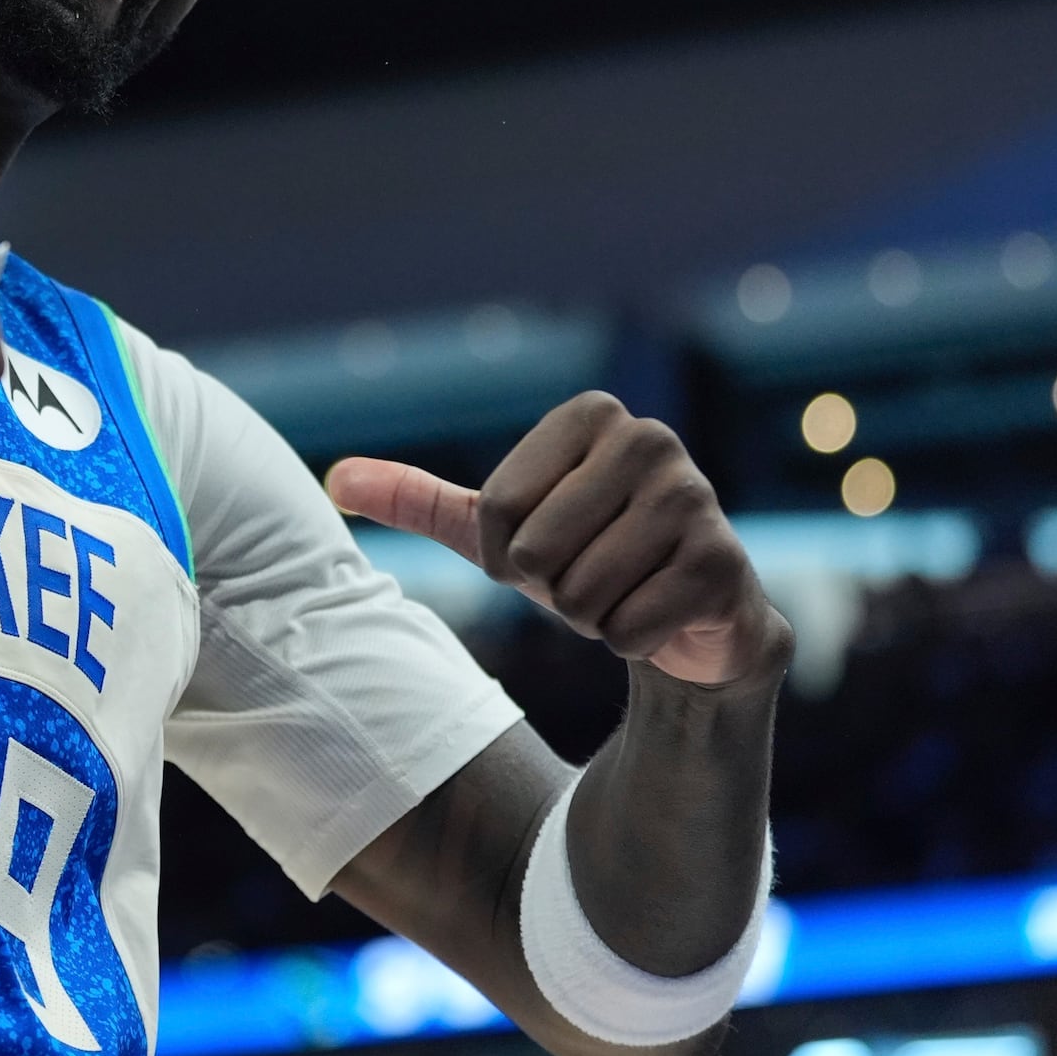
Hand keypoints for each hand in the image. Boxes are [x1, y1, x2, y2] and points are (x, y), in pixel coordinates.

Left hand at [326, 393, 789, 686]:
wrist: (684, 617)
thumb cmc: (582, 556)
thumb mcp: (496, 529)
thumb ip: (418, 499)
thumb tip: (333, 480)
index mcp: (592, 415)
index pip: (496, 510)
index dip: (506, 552)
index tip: (545, 546)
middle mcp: (651, 439)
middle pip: (535, 552)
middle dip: (549, 588)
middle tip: (588, 575)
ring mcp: (696, 497)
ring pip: (581, 595)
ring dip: (589, 616)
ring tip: (624, 592)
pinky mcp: (723, 563)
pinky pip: (628, 628)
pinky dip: (630, 640)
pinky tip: (660, 616)